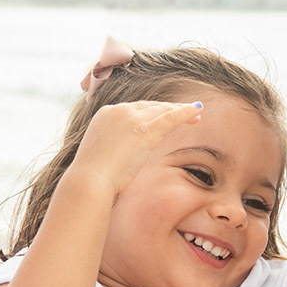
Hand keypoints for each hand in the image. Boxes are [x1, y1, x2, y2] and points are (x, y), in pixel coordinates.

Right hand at [68, 101, 201, 194]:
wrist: (90, 179)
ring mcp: (131, 118)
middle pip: (150, 106)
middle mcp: (118, 111)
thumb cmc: (94, 176)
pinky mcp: (144, 130)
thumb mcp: (104, 154)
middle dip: (170, 109)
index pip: (135, 110)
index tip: (165, 117)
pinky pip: (169, 118)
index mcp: (106, 114)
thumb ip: (118, 146)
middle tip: (189, 113)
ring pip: (161, 110)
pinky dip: (185, 113)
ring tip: (197, 114)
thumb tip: (131, 152)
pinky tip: (197, 110)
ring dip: (181, 111)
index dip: (154, 112)